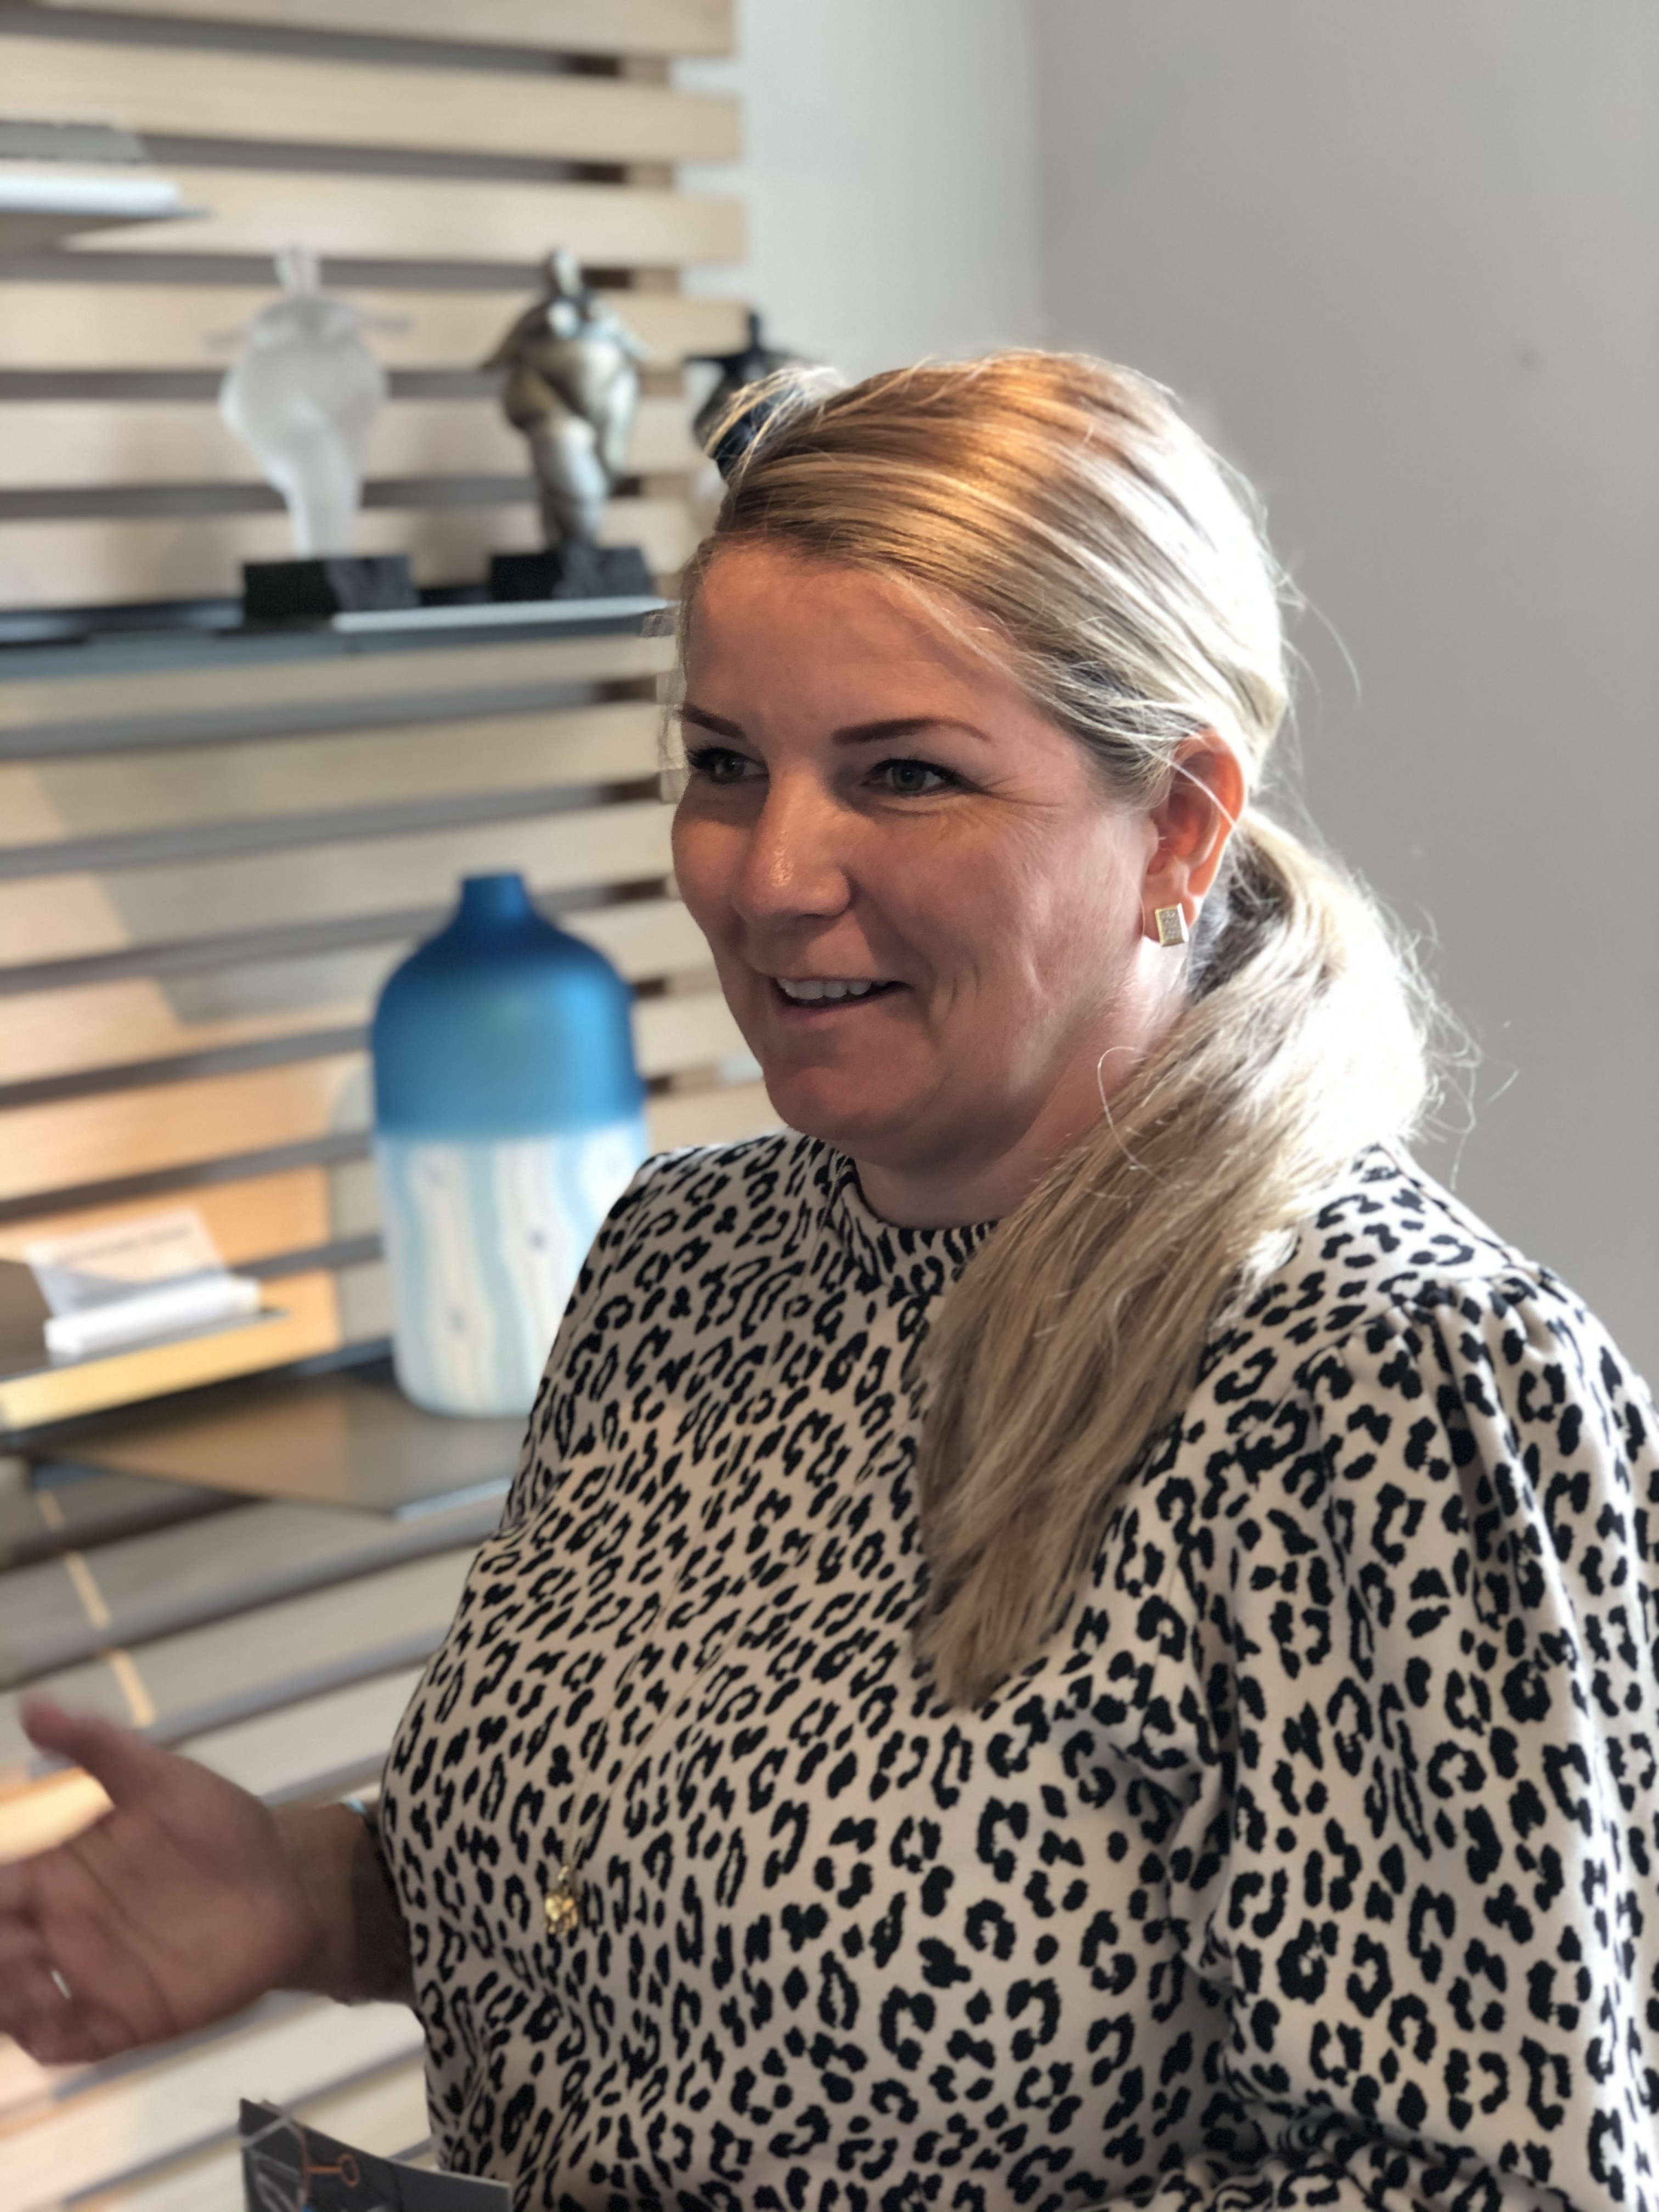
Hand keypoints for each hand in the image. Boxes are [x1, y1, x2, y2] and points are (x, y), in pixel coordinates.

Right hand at [0, 1700, 321, 2064]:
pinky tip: (46, 2021)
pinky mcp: (123, 2017)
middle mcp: (60, 1927)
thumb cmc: (220, 1826)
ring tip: (21, 1978)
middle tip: (5, 1943)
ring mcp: (88, 1975)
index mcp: (58, 1873)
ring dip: (3, 1997)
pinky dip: (41, 2037)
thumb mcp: (159, 1777)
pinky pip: (64, 2041)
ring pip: (12, 2002)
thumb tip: (32, 1706)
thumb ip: (97, 1745)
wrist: (286, 1882)